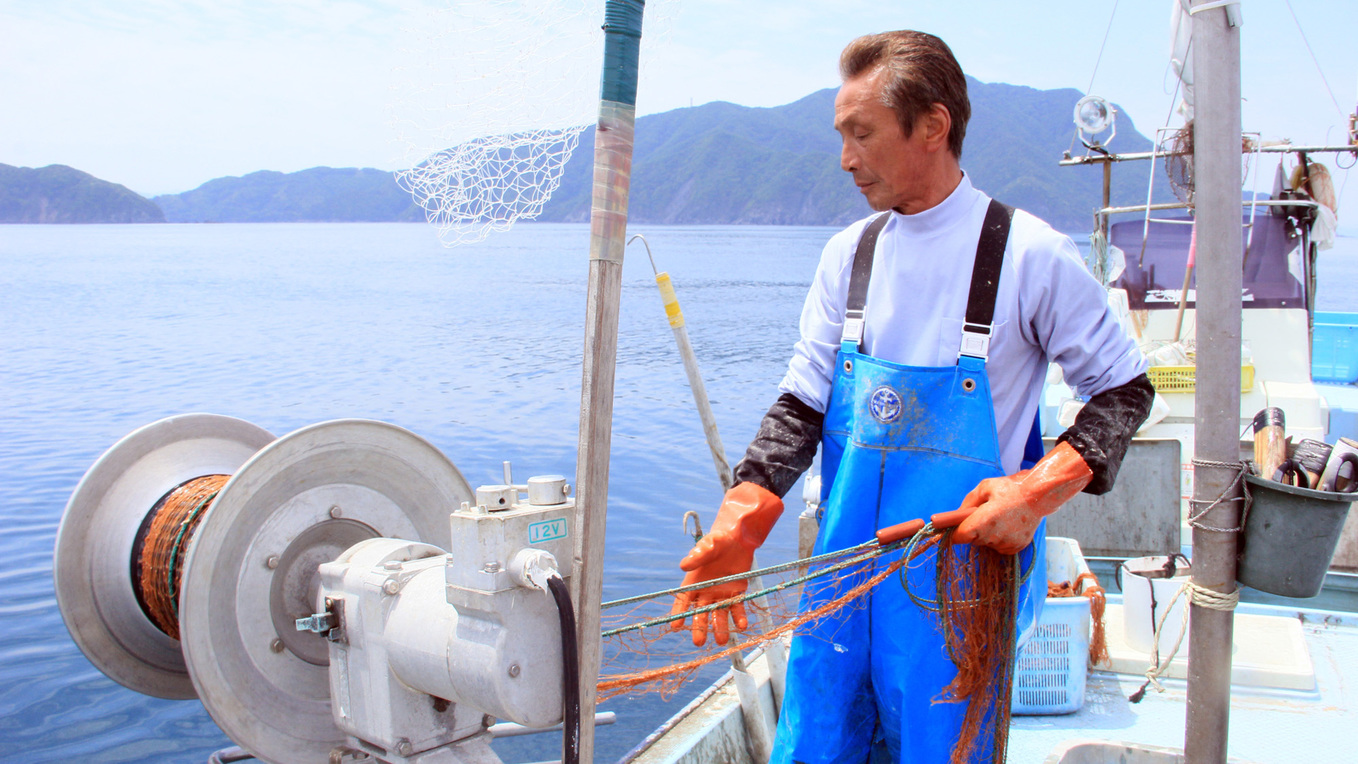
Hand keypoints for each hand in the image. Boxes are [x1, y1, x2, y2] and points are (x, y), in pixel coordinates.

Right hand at [668, 482, 782, 646]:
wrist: (738, 538)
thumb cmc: (719, 540)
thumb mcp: (708, 545)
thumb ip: (697, 555)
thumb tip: (683, 565)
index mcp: (694, 581)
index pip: (683, 600)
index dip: (679, 613)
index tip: (675, 627)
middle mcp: (706, 591)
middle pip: (700, 613)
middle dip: (699, 628)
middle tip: (699, 642)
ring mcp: (721, 594)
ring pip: (719, 615)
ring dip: (720, 628)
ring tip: (723, 641)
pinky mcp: (736, 593)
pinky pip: (737, 608)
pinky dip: (740, 617)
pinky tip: (743, 624)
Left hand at [937, 442, 1090, 554]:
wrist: (1040, 496)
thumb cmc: (1010, 489)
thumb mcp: (985, 487)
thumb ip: (967, 502)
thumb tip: (956, 515)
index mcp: (983, 522)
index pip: (959, 537)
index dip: (953, 533)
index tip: (951, 528)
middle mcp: (993, 537)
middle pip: (973, 540)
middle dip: (973, 529)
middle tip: (982, 514)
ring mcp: (1006, 544)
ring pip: (987, 543)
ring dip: (987, 534)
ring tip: (999, 517)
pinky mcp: (1016, 548)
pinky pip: (1000, 546)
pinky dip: (999, 538)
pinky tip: (1008, 524)